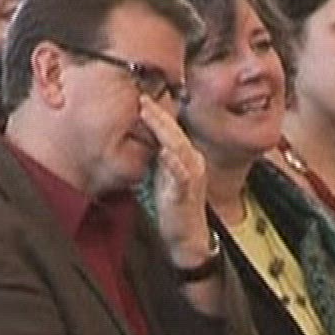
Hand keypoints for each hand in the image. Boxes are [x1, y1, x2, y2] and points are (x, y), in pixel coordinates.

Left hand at [139, 96, 210, 268]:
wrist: (189, 236)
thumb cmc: (175, 206)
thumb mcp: (164, 176)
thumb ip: (159, 159)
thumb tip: (141, 142)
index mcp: (187, 157)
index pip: (172, 130)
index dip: (158, 114)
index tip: (141, 98)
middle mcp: (193, 162)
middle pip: (174, 133)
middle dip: (158, 115)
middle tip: (142, 98)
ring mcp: (191, 176)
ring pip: (178, 147)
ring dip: (163, 130)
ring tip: (149, 114)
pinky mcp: (186, 192)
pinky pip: (181, 174)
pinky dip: (172, 161)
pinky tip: (163, 151)